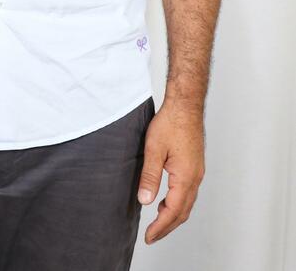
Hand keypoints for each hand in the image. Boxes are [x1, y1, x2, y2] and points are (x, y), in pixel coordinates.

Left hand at [137, 101, 205, 244]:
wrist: (186, 105)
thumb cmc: (170, 122)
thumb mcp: (153, 149)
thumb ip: (150, 177)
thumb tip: (145, 201)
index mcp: (185, 177)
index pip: (173, 211)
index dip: (160, 227)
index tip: (149, 237)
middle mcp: (195, 178)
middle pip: (183, 212)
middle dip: (167, 226)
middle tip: (152, 236)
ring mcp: (197, 172)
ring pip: (187, 203)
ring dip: (173, 215)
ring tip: (157, 222)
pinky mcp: (195, 166)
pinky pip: (188, 192)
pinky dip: (177, 203)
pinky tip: (166, 200)